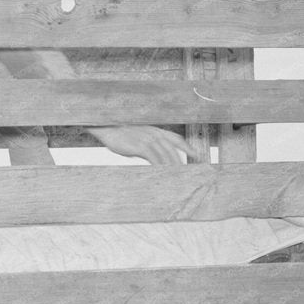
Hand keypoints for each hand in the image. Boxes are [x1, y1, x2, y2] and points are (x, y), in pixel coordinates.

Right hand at [88, 125, 202, 165]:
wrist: (106, 127)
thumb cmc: (119, 132)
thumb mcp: (137, 136)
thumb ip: (148, 144)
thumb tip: (155, 156)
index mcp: (155, 130)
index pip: (176, 139)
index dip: (188, 148)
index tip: (197, 156)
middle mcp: (154, 133)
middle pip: (173, 149)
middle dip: (182, 161)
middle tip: (189, 173)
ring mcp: (147, 139)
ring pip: (165, 154)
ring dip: (173, 166)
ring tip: (179, 177)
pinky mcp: (140, 145)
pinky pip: (154, 158)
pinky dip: (160, 166)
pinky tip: (163, 173)